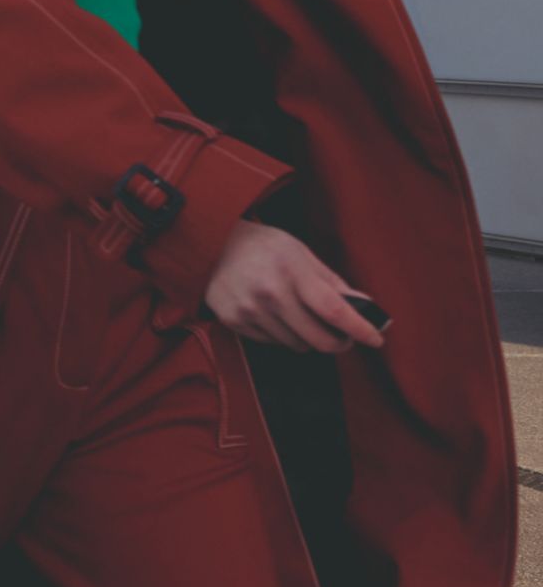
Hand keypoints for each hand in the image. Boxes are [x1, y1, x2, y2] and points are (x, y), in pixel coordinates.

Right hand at [203, 221, 385, 351]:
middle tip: (342, 335)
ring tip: (299, 317)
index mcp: (291, 270)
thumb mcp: (300, 252)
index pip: (334, 310)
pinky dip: (281, 334)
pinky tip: (273, 314)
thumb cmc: (262, 245)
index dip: (359, 329)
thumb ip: (332, 282)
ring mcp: (249, 309)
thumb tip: (364, 308)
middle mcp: (269, 292)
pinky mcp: (233, 320)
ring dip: (307, 337)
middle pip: (319, 339)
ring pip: (297, 345)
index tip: (376, 339)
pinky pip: (272, 343)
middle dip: (338, 342)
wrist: (209, 241)